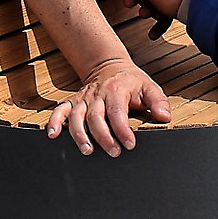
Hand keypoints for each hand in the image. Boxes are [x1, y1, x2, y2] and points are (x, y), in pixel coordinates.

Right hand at [43, 57, 171, 153]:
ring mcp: (83, 99)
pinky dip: (54, 122)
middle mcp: (97, 95)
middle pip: (96, 118)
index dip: (122, 130)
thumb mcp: (149, 87)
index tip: (129, 144)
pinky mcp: (73, 102)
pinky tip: (52, 135)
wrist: (109, 66)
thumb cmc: (130, 81)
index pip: (117, 112)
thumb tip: (164, 116)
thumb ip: (158, 102)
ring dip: (80, 135)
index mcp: (116, 90)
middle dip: (104, 137)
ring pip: (76, 117)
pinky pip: (60, 111)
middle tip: (113, 152)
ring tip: (87, 151)